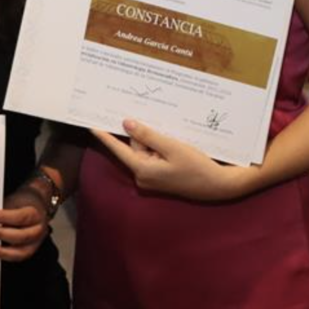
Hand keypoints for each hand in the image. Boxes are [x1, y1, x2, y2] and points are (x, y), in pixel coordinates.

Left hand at [0, 186, 49, 262]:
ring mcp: (35, 243)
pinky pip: (15, 258)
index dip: (2, 217)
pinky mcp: (28, 252)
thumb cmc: (21, 206)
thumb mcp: (13, 202)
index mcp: (36, 215)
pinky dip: (3, 256)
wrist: (34, 210)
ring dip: (1, 250)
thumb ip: (2, 211)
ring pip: (20, 252)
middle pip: (21, 236)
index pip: (20, 217)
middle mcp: (38, 230)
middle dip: (0, 233)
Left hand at [92, 122, 256, 201]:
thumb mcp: (172, 146)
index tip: (91, 124)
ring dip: (156, 140)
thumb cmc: (196, 167)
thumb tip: (127, 124)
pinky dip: (161, 148)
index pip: (118, 148)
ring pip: (146, 151)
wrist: (217, 186)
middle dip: (145, 133)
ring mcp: (151, 179)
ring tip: (175, 138)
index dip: (105, 135)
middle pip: (135, 147)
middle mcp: (142, 176)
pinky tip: (176, 144)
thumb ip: (148, 135)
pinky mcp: (160, 178)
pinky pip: (154, 157)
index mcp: (142, 169)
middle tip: (159, 122)